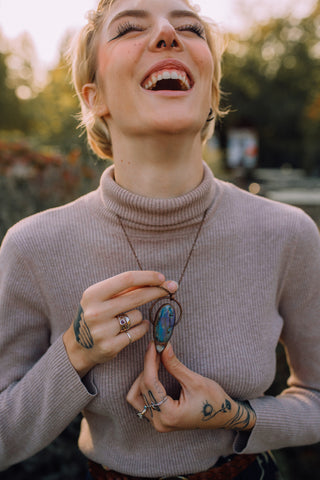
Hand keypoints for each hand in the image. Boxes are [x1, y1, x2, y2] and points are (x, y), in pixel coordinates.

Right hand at [63, 271, 177, 376]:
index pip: (126, 279)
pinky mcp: (110, 347)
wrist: (77, 347)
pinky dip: (142, 328)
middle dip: (158, 290)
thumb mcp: (101, 297)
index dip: (147, 277)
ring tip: (126, 319)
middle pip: (136, 296)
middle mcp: (96, 312)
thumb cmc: (95, 315)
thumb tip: (158, 279)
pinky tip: (135, 327)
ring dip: (139, 316)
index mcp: (92, 294)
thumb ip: (125, 289)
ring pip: (138, 316)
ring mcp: (103, 331)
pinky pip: (138, 332)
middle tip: (172, 287)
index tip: (162, 277)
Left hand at [127, 342, 255, 431]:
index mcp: (169, 415)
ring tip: (156, 364)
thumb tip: (163, 346)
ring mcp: (158, 423)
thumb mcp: (195, 381)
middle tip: (157, 350)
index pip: (150, 383)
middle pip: (142, 388)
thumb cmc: (214, 401)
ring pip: (135, 397)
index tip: (153, 345)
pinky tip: (154, 374)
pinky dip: (144, 387)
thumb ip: (175, 365)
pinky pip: (142, 401)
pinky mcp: (158, 419)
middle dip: (148, 366)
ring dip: (142, 378)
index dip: (150, 360)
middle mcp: (160, 422)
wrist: (224, 417)